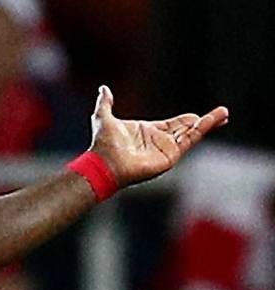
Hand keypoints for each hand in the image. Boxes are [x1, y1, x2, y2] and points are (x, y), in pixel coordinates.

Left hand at [88, 85, 227, 186]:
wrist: (103, 162)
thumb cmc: (103, 144)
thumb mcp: (103, 117)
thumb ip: (105, 103)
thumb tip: (103, 89)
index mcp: (148, 132)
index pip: (174, 124)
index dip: (187, 120)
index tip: (197, 116)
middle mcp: (159, 141)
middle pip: (187, 129)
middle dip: (205, 122)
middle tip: (222, 113)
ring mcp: (165, 150)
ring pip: (191, 134)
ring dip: (208, 124)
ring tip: (224, 114)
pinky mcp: (169, 157)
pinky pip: (188, 141)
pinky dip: (201, 130)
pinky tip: (211, 121)